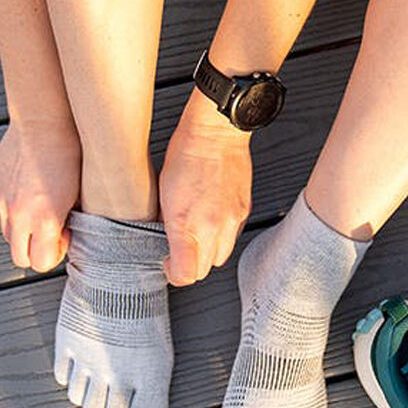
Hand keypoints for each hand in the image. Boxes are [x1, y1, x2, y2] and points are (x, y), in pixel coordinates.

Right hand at [0, 117, 80, 271]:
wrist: (45, 120)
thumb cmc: (72, 153)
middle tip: (52, 231)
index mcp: (45, 221)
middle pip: (19, 258)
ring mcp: (2, 200)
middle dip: (35, 250)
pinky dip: (11, 201)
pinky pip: (0, 203)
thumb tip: (67, 235)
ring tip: (41, 206)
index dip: (55, 255)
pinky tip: (28, 184)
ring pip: (7, 232)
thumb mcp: (80, 194)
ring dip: (23, 228)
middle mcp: (19, 215)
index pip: (40, 265)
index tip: (65, 237)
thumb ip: (70, 221)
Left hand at [159, 89, 252, 285]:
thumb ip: (168, 223)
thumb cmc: (186, 154)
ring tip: (196, 233)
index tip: (167, 263)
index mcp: (188, 224)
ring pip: (221, 256)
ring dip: (207, 252)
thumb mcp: (163, 192)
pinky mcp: (243, 211)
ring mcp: (232, 220)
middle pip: (204, 270)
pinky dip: (221, 235)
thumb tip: (168, 241)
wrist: (216, 132)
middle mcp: (213, 227)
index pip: (186, 274)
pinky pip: (232, 237)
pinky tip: (211, 218)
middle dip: (191, 265)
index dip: (173, 274)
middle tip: (179, 250)